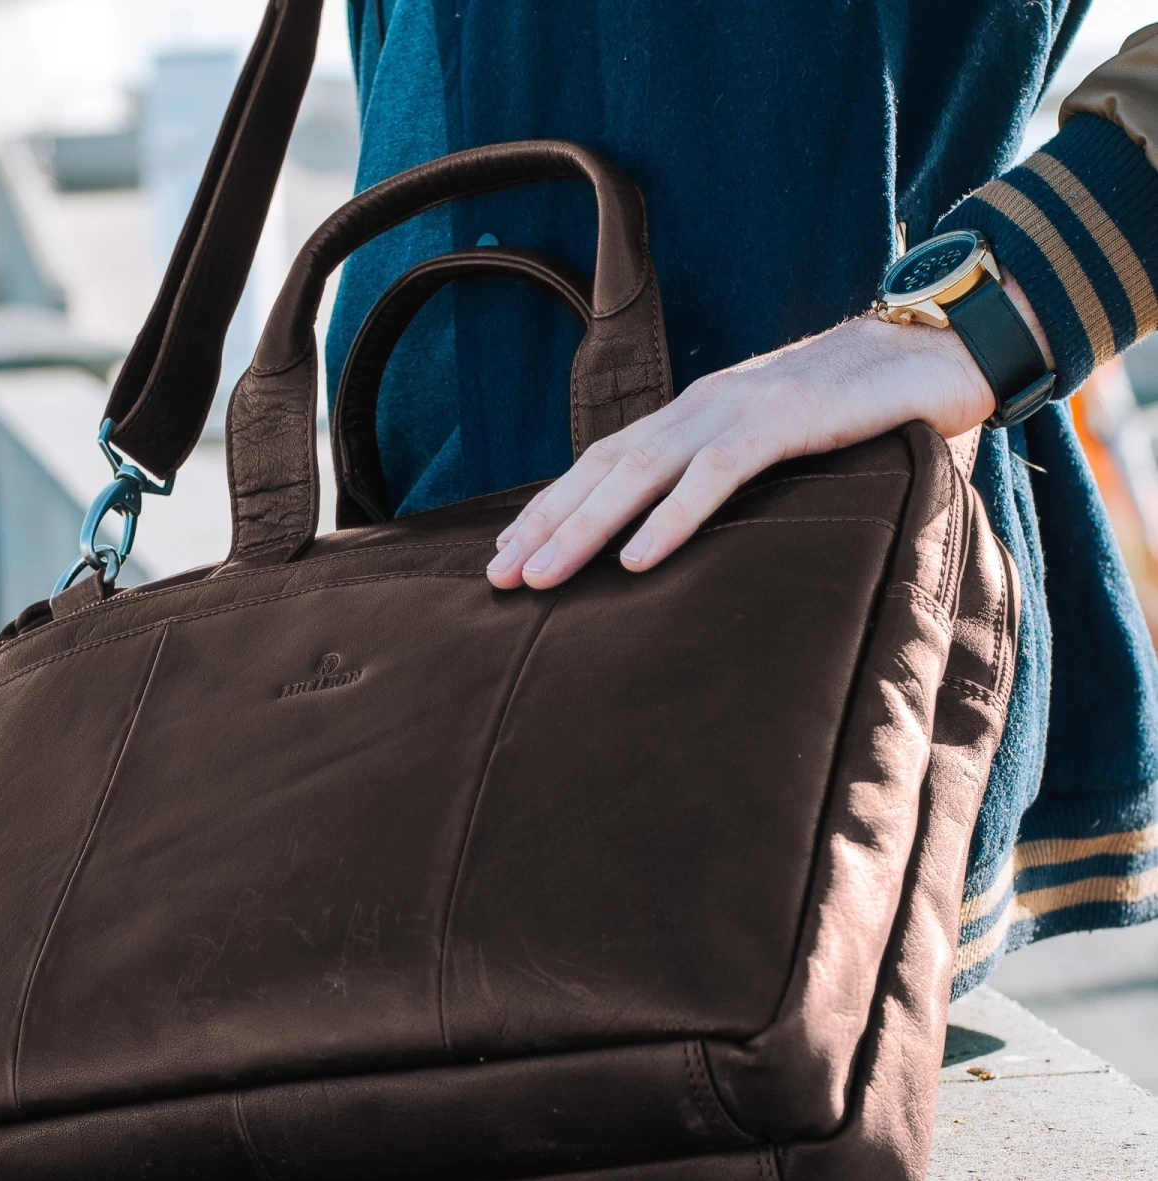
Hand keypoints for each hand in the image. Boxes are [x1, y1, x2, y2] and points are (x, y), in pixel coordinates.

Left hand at [486, 275, 1050, 589]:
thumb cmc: (853, 412)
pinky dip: (674, 516)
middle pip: (604, 469)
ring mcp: (739, 410)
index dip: (552, 505)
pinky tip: (638, 557)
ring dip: (586, 525)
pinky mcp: (785, 420)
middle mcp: (701, 408)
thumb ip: (727, 480)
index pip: (604, 463)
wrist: (935, 351)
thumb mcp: (773, 449)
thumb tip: (683, 535)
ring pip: (642, 472)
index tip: (508, 550)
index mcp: (694, 416)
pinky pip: (717, 474)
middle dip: (546, 523)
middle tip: (500, 574)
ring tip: (542, 573)